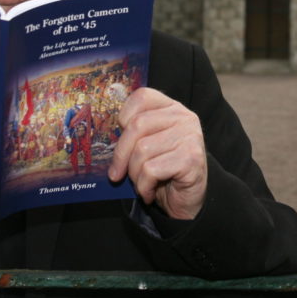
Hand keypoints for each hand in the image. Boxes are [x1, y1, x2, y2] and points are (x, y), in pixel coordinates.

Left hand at [108, 88, 206, 219]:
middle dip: (121, 154)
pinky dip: (144, 186)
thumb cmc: (163, 171)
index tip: (121, 138)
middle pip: (137, 125)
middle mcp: (184, 118)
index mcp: (172, 108)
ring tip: (142, 183)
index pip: (142, 97)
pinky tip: (149, 192)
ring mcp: (190, 137)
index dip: (124, 117)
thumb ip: (134, 133)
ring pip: (142, 150)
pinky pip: (151, 170)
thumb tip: (105, 136)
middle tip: (116, 174)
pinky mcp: (191, 159)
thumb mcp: (148, 145)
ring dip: (134, 174)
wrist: (187, 200)